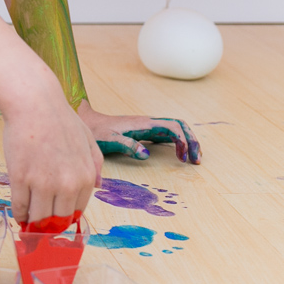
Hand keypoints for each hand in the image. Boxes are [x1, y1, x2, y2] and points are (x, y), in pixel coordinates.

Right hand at [2, 83, 103, 225]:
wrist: (34, 104)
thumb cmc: (60, 119)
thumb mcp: (88, 140)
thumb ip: (96, 165)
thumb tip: (99, 186)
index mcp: (86, 177)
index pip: (77, 211)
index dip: (65, 217)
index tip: (56, 219)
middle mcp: (67, 184)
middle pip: (58, 219)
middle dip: (49, 225)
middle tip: (41, 227)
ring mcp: (42, 182)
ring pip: (38, 217)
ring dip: (33, 223)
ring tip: (29, 223)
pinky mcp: (20, 178)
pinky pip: (20, 206)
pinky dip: (19, 214)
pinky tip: (18, 214)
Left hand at [77, 101, 201, 163]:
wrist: (86, 122)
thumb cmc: (97, 131)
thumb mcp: (110, 140)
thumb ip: (128, 146)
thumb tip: (147, 154)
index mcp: (144, 124)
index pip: (173, 126)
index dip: (184, 140)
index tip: (185, 157)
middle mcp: (148, 122)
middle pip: (179, 126)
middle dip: (192, 141)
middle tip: (196, 160)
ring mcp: (147, 126)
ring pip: (175, 130)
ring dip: (187, 142)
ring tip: (192, 160)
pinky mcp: (144, 131)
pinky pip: (167, 134)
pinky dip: (177, 143)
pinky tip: (178, 155)